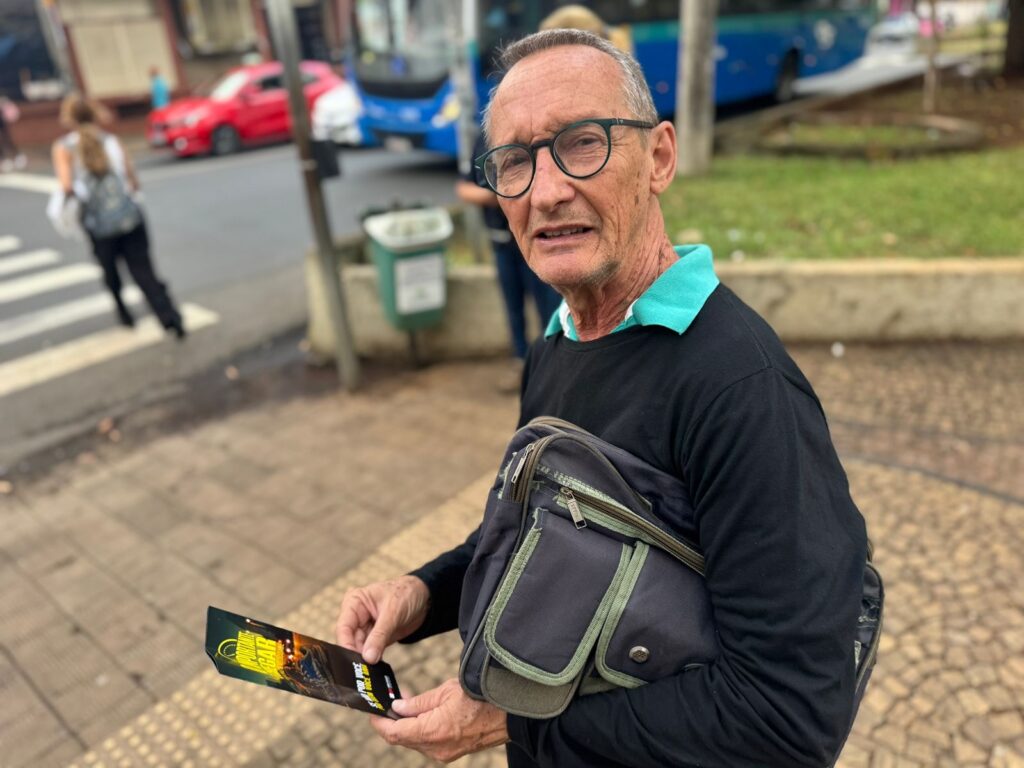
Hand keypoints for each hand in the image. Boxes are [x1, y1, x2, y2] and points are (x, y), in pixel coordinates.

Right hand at [335, 575, 429, 662]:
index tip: (351, 660)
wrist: (425, 597)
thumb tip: (368, 657)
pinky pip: (371, 652)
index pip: (344, 627)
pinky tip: (376, 669)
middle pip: (350, 640)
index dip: (346, 644)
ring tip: (370, 670)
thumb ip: (380, 635)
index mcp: (355, 602)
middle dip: (356, 654)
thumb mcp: (393, 612)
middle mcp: (357, 616)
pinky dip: (373, 659)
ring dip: (365, 659)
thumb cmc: (406, 593)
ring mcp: (366, 628)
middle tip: (362, 669)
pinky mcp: (376, 638)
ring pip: (359, 648)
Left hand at [371, 678, 508, 762]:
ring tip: (405, 705)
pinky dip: (419, 731)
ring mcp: (444, 754)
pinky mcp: (451, 753)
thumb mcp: (445, 691)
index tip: (372, 712)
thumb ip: (418, 703)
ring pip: (414, 742)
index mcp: (432, 732)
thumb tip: (398, 706)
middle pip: (402, 740)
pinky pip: (427, 744)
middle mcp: (436, 749)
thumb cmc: (480, 697)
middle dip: (391, 723)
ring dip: (405, 726)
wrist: (509, 714)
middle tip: (387, 704)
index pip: (394, 733)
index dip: (379, 723)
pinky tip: (421, 715)